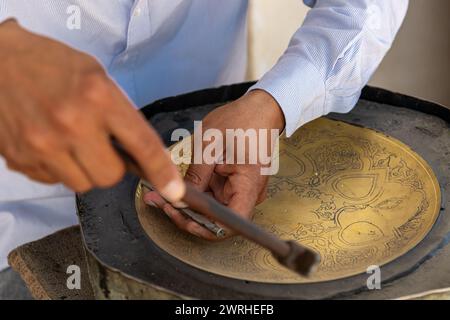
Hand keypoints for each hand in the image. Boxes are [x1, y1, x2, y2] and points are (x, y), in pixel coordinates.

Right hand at [0, 19, 183, 200]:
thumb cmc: (53, 65)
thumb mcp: (97, 77)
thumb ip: (121, 114)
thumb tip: (140, 155)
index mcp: (98, 97)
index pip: (141, 144)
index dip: (161, 171)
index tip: (174, 191)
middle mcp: (71, 123)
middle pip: (111, 177)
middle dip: (113, 166)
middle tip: (101, 145)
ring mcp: (43, 145)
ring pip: (83, 184)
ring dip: (86, 169)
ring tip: (73, 142)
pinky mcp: (21, 159)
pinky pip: (56, 181)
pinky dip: (61, 169)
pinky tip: (52, 144)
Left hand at [144, 89, 284, 239]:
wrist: (260, 110)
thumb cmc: (241, 121)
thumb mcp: (210, 145)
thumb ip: (195, 176)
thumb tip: (179, 199)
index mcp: (248, 185)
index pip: (229, 225)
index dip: (204, 227)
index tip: (181, 216)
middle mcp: (249, 194)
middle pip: (218, 220)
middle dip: (187, 215)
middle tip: (160, 201)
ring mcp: (242, 191)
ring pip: (213, 209)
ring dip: (188, 205)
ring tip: (159, 194)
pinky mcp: (235, 185)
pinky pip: (214, 197)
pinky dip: (195, 194)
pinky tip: (175, 186)